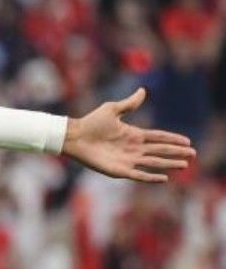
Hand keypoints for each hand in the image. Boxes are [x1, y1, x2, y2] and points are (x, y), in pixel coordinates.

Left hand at [62, 88, 194, 183]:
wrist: (75, 136)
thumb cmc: (91, 122)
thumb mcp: (112, 110)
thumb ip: (129, 103)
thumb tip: (143, 90)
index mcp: (133, 135)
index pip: (158, 138)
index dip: (172, 139)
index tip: (187, 141)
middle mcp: (133, 148)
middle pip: (160, 151)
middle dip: (176, 152)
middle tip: (192, 154)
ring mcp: (127, 160)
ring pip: (153, 163)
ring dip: (169, 164)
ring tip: (184, 165)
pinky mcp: (119, 170)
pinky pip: (139, 175)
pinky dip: (151, 177)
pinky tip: (164, 178)